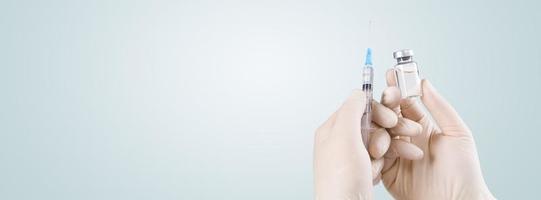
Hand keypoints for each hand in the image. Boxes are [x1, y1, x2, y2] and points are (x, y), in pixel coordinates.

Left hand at [313, 90, 416, 199]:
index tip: (391, 119)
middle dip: (389, 131)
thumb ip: (351, 110)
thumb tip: (358, 92)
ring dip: (392, 148)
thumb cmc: (341, 179)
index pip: (358, 108)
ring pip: (379, 142)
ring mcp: (350, 159)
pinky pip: (380, 160)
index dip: (378, 111)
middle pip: (371, 124)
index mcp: (332, 130)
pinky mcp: (360, 173)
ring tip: (398, 157)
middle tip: (403, 135)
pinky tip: (380, 172)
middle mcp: (340, 142)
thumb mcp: (344, 137)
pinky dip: (385, 164)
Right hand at [381, 69, 494, 199]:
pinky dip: (376, 148)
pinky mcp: (385, 170)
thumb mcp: (457, 133)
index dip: (397, 89)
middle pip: (386, 116)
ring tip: (392, 131)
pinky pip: (374, 154)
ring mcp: (394, 154)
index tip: (391, 75)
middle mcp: (406, 139)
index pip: (404, 103)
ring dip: (382, 128)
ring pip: (378, 133)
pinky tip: (383, 147)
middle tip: (388, 100)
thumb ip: (439, 106)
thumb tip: (424, 82)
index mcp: (422, 128)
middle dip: (385, 106)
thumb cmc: (463, 172)